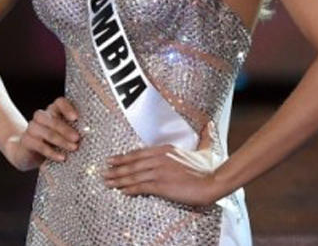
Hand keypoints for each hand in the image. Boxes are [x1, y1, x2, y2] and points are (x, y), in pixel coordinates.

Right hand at [5, 97, 79, 171]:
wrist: (27, 154)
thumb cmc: (52, 144)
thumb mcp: (63, 136)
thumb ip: (73, 133)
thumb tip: (92, 137)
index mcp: (52, 112)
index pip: (59, 103)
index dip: (67, 108)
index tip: (75, 118)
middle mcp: (41, 117)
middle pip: (52, 118)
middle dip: (65, 129)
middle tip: (77, 138)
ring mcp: (32, 128)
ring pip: (46, 131)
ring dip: (61, 140)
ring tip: (73, 148)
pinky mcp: (26, 140)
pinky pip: (39, 145)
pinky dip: (51, 152)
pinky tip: (61, 158)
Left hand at [103, 121, 225, 206]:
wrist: (213, 181)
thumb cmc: (208, 168)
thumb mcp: (203, 149)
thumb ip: (203, 137)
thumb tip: (209, 125)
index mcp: (164, 150)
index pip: (137, 153)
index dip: (123, 157)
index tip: (111, 160)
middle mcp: (158, 159)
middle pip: (131, 164)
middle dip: (116, 169)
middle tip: (104, 173)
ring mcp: (158, 172)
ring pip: (133, 176)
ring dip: (118, 180)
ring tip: (107, 183)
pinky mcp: (161, 185)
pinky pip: (141, 187)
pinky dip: (130, 189)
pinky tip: (122, 191)